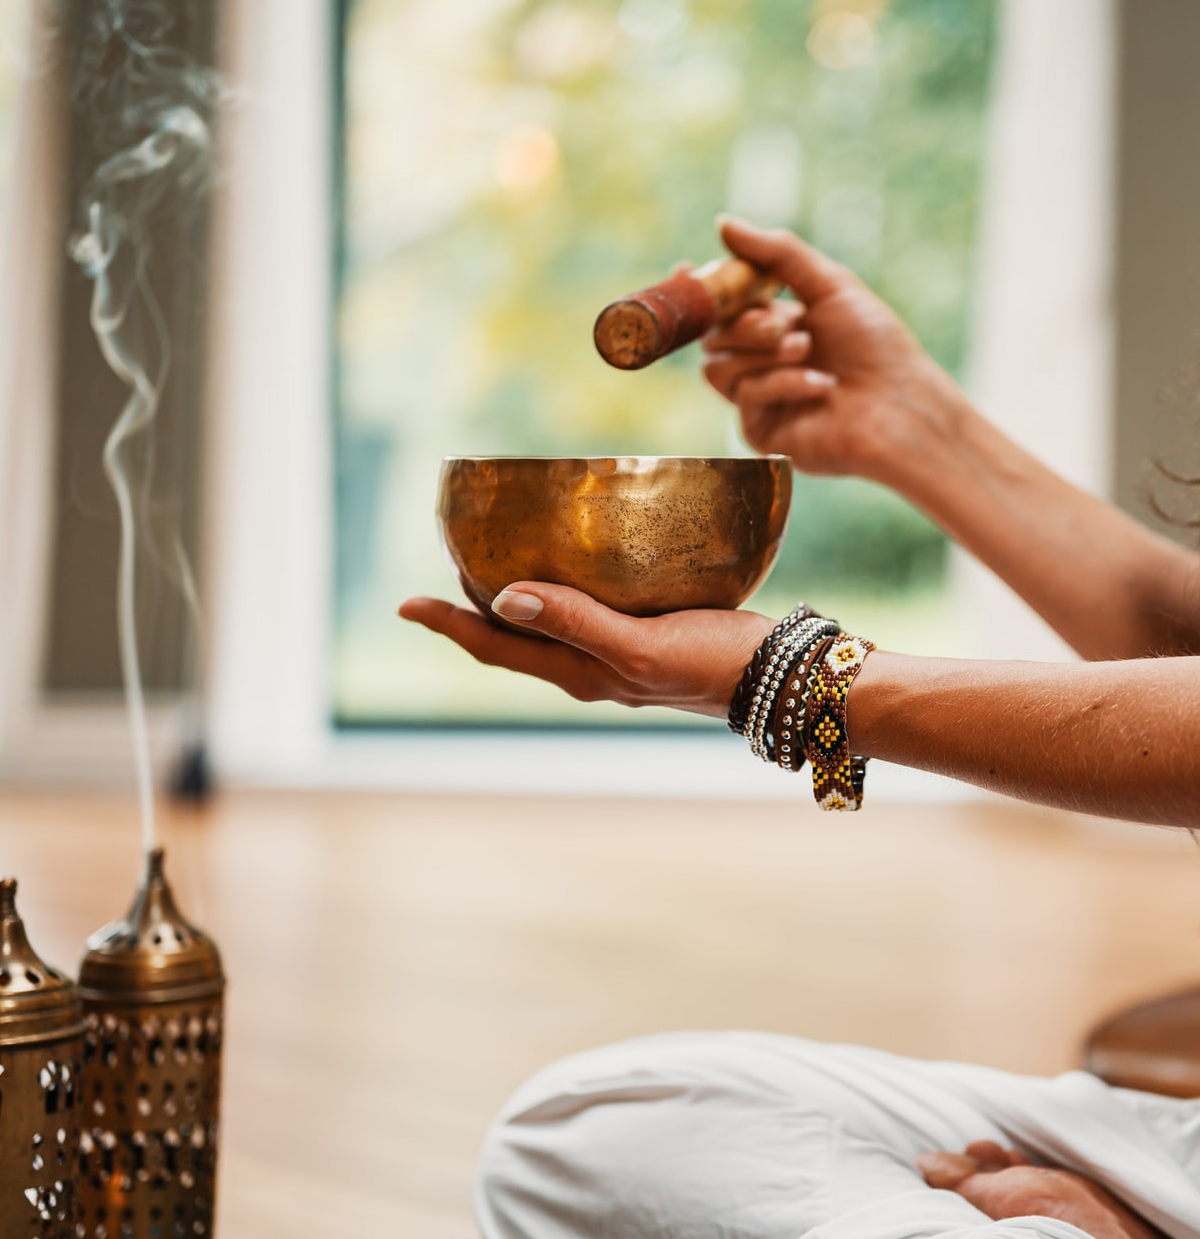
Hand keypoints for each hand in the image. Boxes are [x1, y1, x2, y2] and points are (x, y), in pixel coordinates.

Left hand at [398, 584, 774, 719]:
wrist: (784, 678)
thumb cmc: (716, 664)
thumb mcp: (641, 647)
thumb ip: (577, 622)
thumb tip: (504, 598)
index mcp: (579, 673)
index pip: (495, 648)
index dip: (448, 624)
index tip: (406, 603)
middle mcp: (589, 667)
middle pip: (512, 639)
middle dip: (470, 611)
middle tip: (443, 568)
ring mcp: (617, 654)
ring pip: (546, 625)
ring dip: (511, 598)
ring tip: (491, 561)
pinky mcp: (646, 634)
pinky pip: (584, 610)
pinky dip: (561, 587)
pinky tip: (573, 560)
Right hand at [702, 215, 967, 490]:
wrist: (900, 404)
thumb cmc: (875, 346)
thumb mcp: (829, 285)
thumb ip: (776, 254)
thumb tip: (723, 224)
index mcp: (774, 326)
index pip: (721, 308)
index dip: (701, 291)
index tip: (684, 269)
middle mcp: (760, 363)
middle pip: (713, 335)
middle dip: (746, 323)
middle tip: (788, 322)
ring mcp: (758, 399)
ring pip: (718, 367)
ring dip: (763, 352)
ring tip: (807, 350)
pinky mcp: (760, 432)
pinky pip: (745, 396)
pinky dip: (782, 382)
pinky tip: (820, 386)